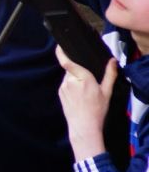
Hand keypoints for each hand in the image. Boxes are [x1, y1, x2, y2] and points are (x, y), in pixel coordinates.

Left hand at [56, 46, 116, 160]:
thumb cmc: (97, 110)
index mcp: (82, 78)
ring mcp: (63, 87)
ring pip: (68, 76)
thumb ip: (110, 74)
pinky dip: (72, 85)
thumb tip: (113, 61)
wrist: (84, 126)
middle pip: (71, 69)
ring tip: (85, 92)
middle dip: (78, 71)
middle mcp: (69, 81)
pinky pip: (66, 84)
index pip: (68, 62)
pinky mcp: (60, 93)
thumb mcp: (107, 92)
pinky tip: (79, 96)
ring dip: (75, 79)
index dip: (61, 52)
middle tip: (89, 82)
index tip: (59, 45)